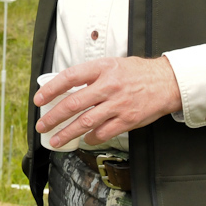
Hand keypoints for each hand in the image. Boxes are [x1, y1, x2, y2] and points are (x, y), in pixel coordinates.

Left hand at [34, 57, 182, 147]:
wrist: (167, 82)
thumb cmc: (138, 73)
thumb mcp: (113, 64)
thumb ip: (93, 75)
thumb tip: (69, 87)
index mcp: (102, 68)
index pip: (70, 77)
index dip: (51, 88)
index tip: (39, 99)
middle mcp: (109, 86)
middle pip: (74, 103)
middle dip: (53, 116)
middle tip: (41, 125)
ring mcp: (118, 104)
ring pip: (85, 122)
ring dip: (67, 133)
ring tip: (55, 140)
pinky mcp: (127, 120)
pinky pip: (104, 133)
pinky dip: (91, 138)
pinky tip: (84, 140)